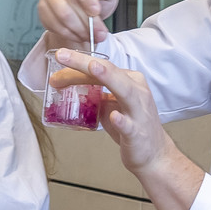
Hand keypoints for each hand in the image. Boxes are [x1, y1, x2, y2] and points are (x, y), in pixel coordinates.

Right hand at [38, 0, 119, 51]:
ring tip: (90, 35)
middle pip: (68, 0)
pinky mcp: (41, 6)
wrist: (87, 4)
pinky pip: (52, 23)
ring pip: (60, 14)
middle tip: (98, 32)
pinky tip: (78, 34)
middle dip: (86, 21)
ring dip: (78, 29)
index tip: (95, 11)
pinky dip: (68, 33)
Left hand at [52, 48, 203, 209]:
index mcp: (130, 81)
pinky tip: (114, 116)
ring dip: (109, 77)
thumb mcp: (111, 104)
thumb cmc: (131, 125)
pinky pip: (129, 125)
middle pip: (109, 71)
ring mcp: (139, 111)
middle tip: (61, 55)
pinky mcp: (138, 132)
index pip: (101, 67)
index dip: (77, 64)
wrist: (153, 154)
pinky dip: (122, 120)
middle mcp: (136, 91)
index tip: (57, 61)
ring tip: (93, 68)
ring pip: (125, 90)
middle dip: (84, 63)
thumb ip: (95, 92)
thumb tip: (68, 84)